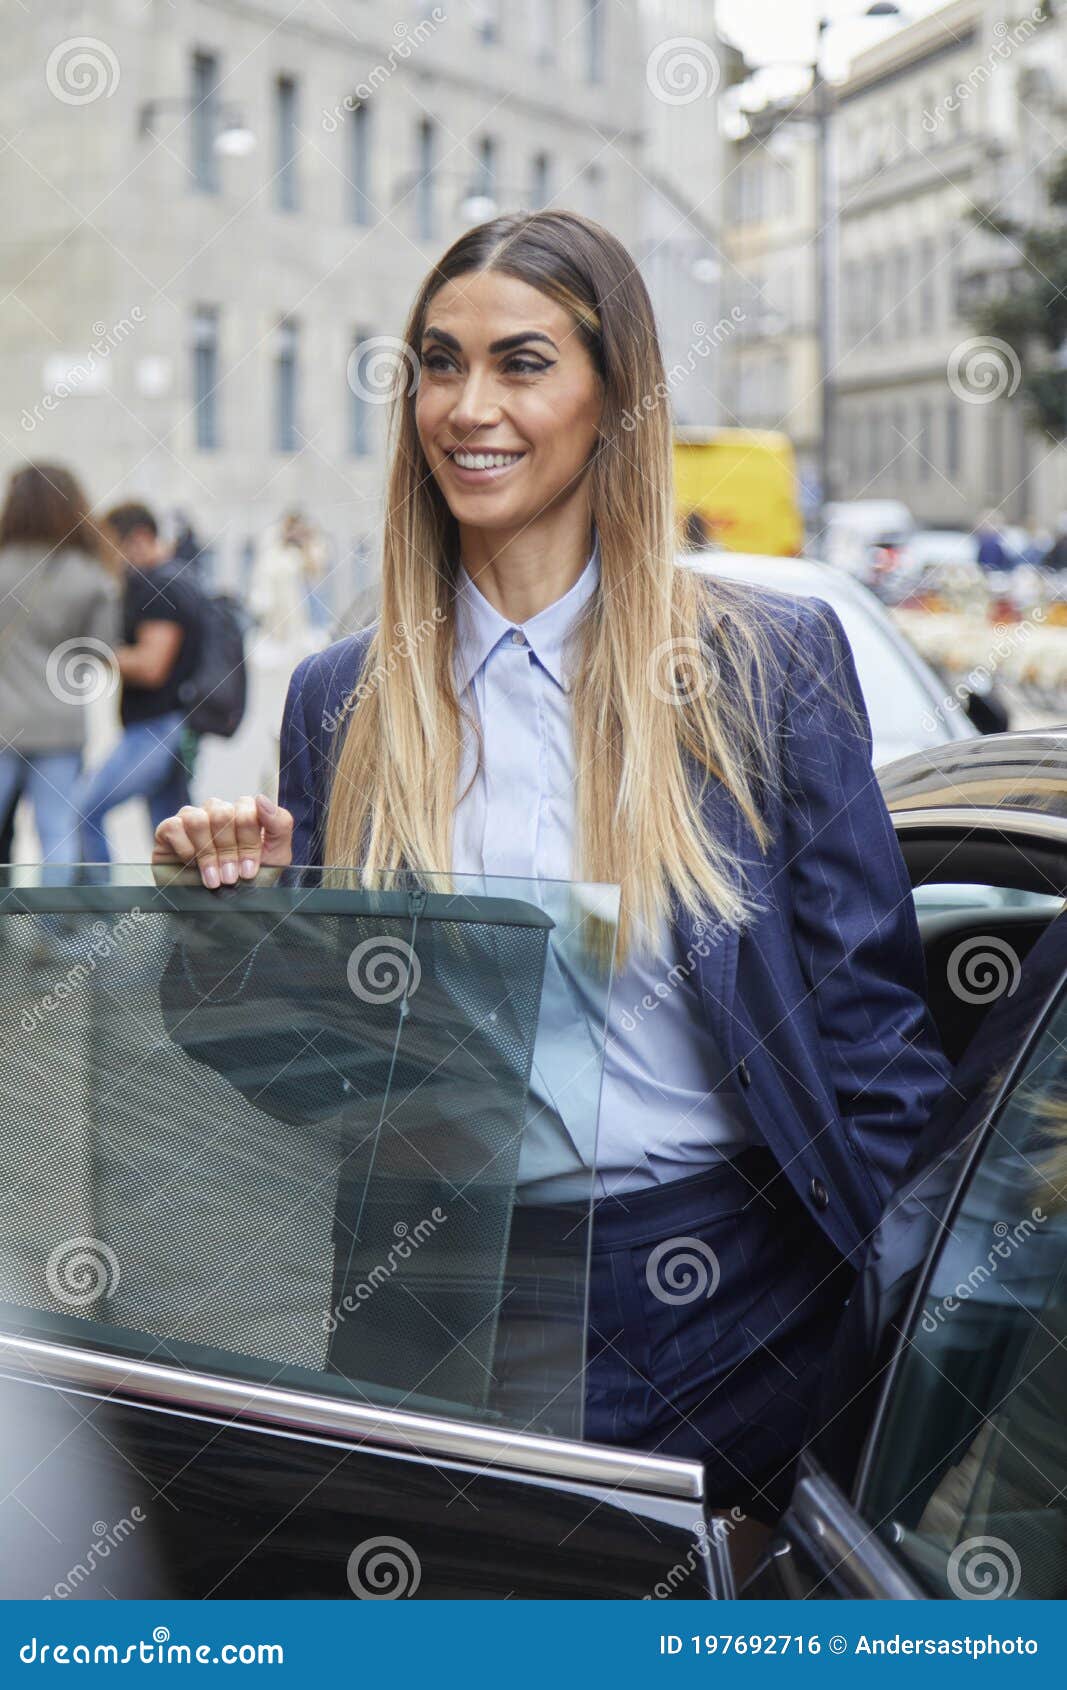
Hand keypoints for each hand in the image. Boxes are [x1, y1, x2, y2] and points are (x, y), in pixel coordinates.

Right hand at [152, 794, 293, 887]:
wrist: (218, 913)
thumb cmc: (249, 882)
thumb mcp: (276, 857)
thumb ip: (280, 825)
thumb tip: (263, 800)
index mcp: (245, 813)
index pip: (247, 807)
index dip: (249, 840)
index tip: (249, 870)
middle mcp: (219, 811)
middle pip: (223, 814)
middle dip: (228, 851)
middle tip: (230, 878)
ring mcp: (193, 818)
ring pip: (198, 819)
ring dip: (207, 853)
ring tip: (213, 879)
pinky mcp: (168, 830)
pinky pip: (174, 827)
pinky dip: (185, 851)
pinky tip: (191, 867)